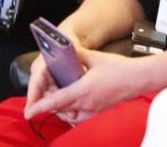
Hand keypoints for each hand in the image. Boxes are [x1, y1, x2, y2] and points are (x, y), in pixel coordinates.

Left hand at [24, 49, 150, 122]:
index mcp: (83, 90)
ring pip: (68, 113)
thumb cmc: (119, 68)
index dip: (40, 106)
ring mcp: (92, 109)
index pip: (56, 101)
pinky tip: (70, 103)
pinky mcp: (98, 110)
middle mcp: (86, 103)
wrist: (138, 79)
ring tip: (54, 94)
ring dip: (58, 107)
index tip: (28, 112)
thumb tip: (63, 50)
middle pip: (59, 108)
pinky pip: (79, 116)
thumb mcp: (95, 57)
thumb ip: (76, 54)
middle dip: (47, 103)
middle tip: (40, 93)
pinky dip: (70, 112)